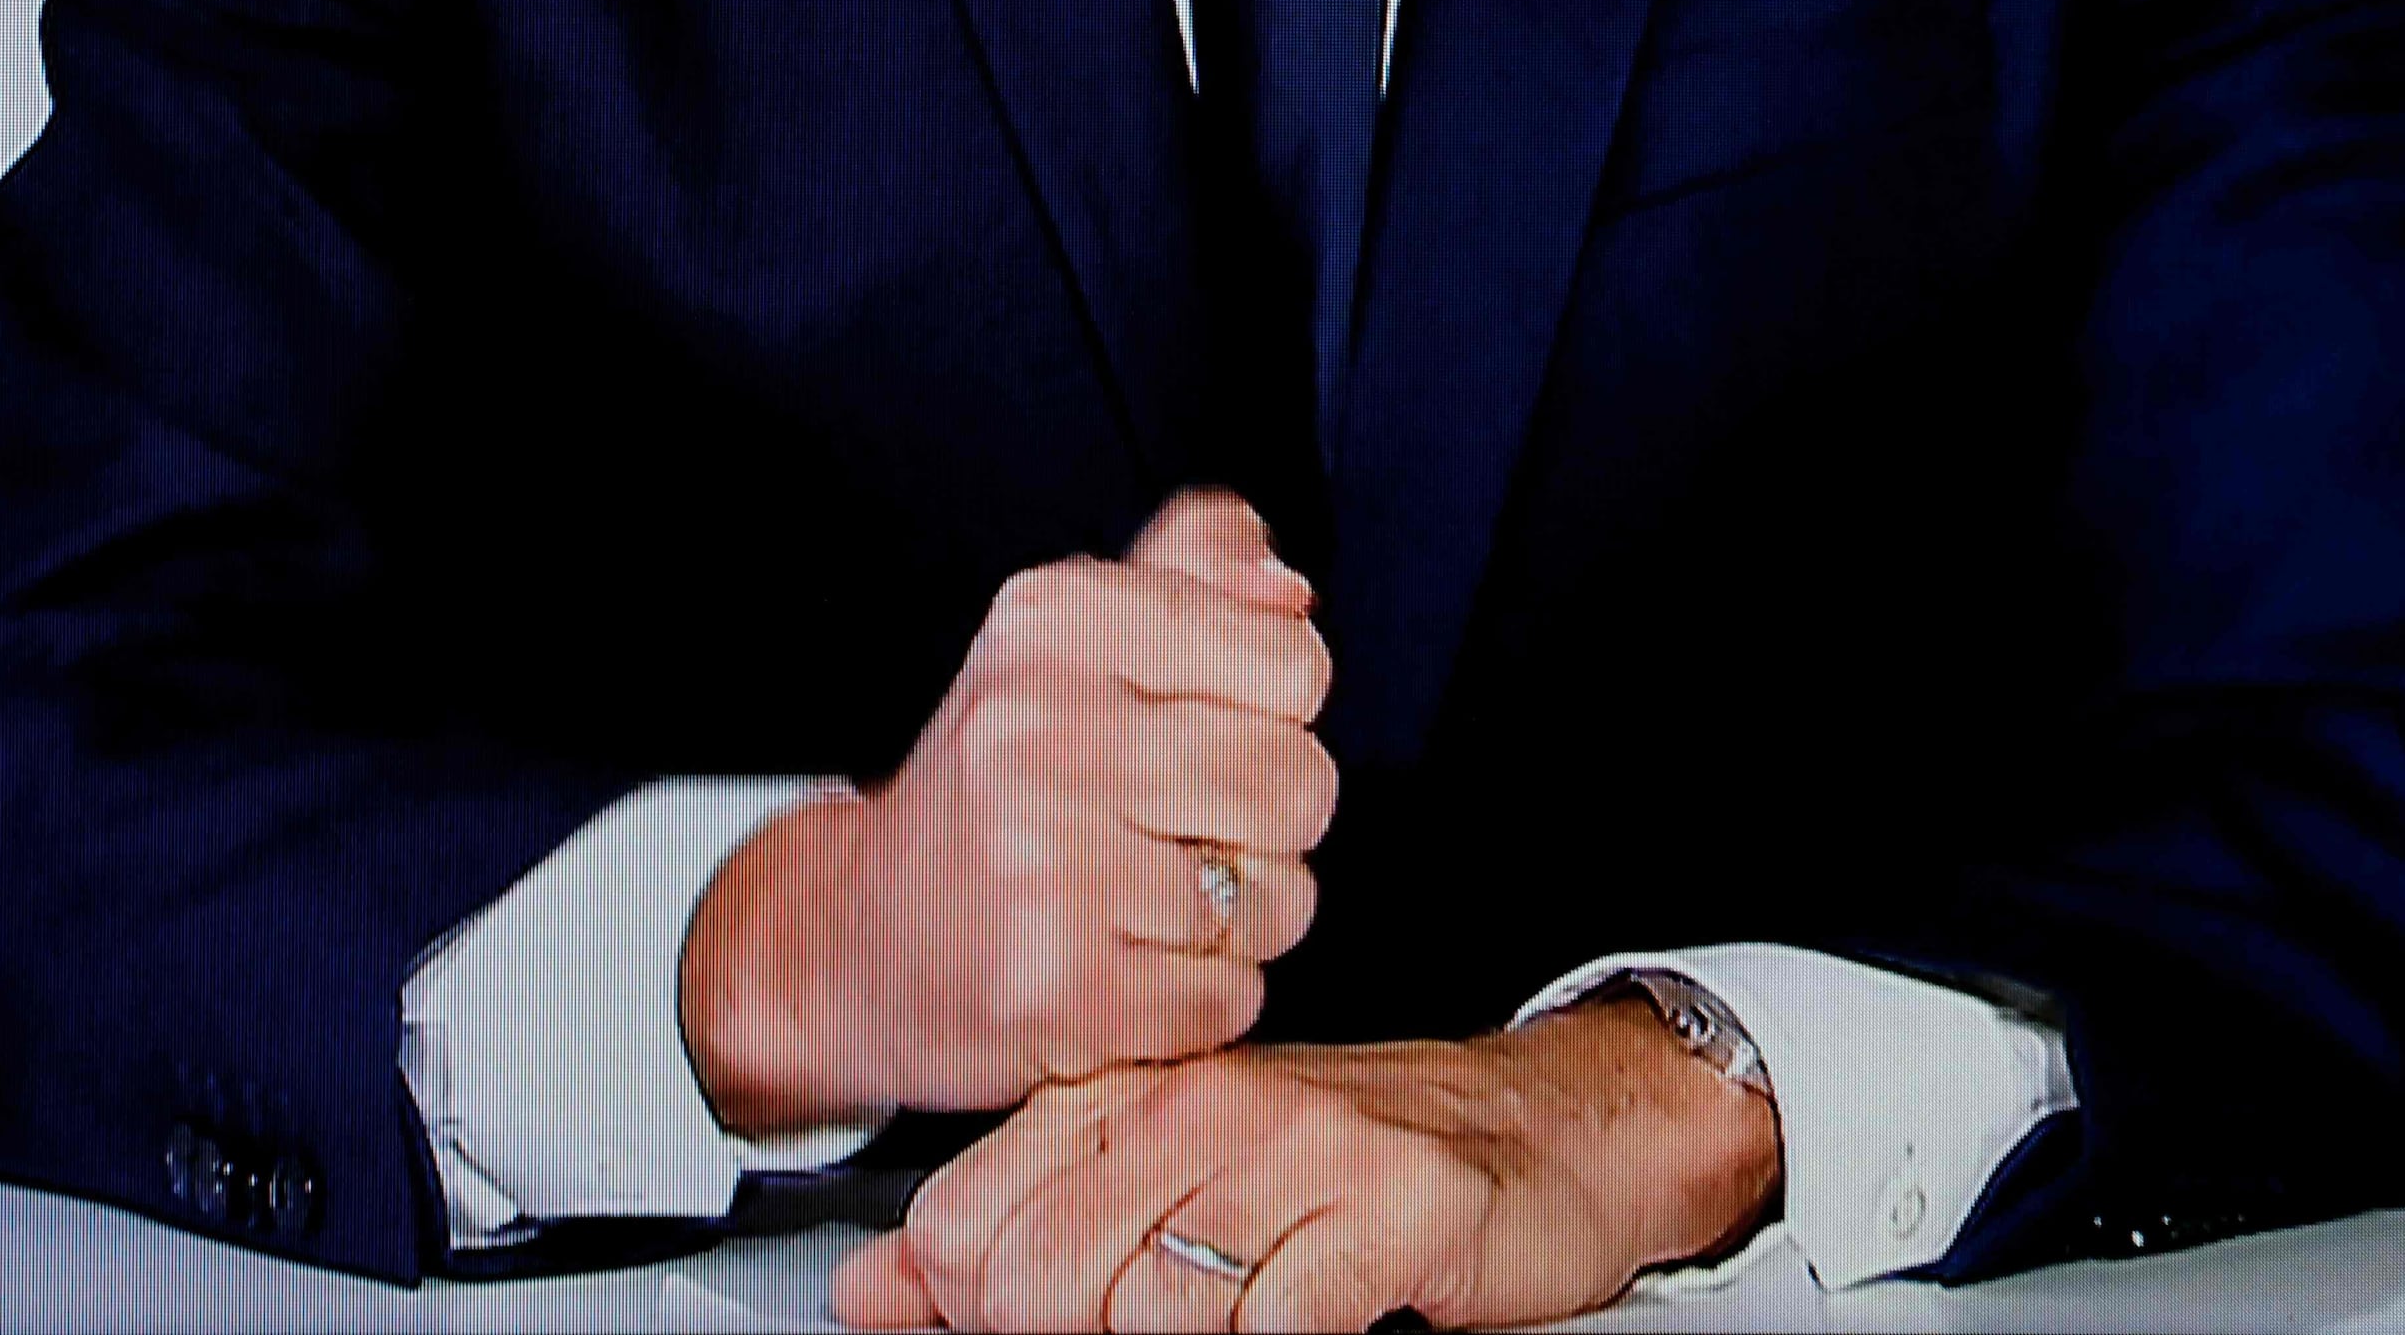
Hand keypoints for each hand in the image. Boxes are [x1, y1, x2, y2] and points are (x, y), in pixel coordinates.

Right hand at [682, 490, 1332, 1131]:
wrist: (850, 932)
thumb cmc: (1001, 775)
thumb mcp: (1071, 638)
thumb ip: (1194, 577)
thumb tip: (1289, 591)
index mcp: (1053, 619)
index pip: (1292, 661)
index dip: (1273, 713)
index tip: (1195, 730)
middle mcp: (1040, 725)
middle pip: (1300, 783)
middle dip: (1269, 824)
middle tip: (1180, 831)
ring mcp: (1045, 862)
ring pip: (1276, 900)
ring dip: (1237, 923)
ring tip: (1147, 905)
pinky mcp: (1057, 991)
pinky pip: (1226, 997)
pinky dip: (1195, 1000)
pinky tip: (1121, 970)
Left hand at [824, 1000, 1782, 1331]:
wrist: (1537, 1129)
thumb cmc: (1341, 1162)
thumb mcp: (1162, 1175)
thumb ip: (1013, 1226)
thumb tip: (868, 1292)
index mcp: (1123, 1092)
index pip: (967, 1224)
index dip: (979, 1305)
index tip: (1031, 1318)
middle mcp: (1199, 1104)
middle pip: (1044, 1279)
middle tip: (1160, 1322)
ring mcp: (1300, 1149)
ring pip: (1156, 1312)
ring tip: (1247, 1314)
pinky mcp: (1395, 1208)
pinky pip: (1285, 1325)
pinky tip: (1313, 1313)